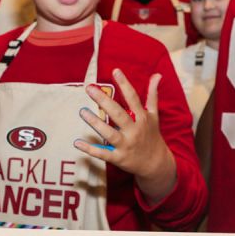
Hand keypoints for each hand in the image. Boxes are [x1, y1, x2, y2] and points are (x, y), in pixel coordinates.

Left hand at [74, 69, 175, 198]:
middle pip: (118, 114)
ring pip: (109, 133)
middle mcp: (134, 130)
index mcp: (142, 119)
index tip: (115, 71)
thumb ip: (152, 95)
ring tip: (82, 111)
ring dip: (95, 123)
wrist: (156, 164)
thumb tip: (157, 75)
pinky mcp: (119, 158)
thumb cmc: (152, 136)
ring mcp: (126, 145)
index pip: (133, 99)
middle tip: (90, 88)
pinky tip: (77, 142)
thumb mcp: (154, 115)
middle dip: (104, 101)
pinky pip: (103, 153)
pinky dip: (90, 149)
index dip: (125, 85)